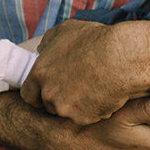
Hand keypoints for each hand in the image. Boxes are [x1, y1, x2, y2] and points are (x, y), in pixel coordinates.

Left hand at [20, 19, 139, 123]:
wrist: (121, 56)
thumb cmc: (95, 40)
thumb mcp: (65, 30)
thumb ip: (48, 42)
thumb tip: (42, 49)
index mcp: (39, 73)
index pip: (28, 94)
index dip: (38, 93)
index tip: (49, 90)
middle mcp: (49, 94)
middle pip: (49, 105)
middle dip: (60, 99)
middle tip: (77, 88)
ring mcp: (66, 108)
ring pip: (68, 113)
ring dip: (78, 105)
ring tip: (94, 89)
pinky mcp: (84, 118)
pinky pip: (88, 117)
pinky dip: (95, 109)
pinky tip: (105, 94)